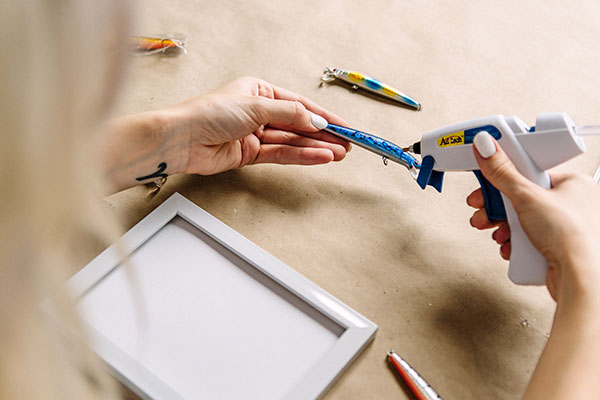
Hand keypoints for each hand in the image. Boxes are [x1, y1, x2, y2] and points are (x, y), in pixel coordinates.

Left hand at [169, 77, 350, 174]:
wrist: (182, 139)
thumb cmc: (209, 113)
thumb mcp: (256, 106)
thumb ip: (290, 114)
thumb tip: (317, 120)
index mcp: (259, 91)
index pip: (300, 104)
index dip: (324, 116)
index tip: (344, 126)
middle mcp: (259, 112)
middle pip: (299, 124)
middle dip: (323, 135)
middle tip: (348, 144)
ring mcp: (255, 134)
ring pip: (292, 141)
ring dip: (316, 148)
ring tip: (339, 154)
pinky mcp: (250, 154)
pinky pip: (282, 154)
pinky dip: (301, 156)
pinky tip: (319, 158)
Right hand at [468, 132, 599, 304]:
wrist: (579, 278)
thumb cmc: (572, 237)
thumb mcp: (527, 197)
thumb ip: (502, 172)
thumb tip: (487, 147)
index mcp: (572, 183)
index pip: (529, 171)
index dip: (503, 176)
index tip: (486, 178)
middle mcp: (570, 203)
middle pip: (520, 197)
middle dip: (496, 207)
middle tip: (481, 208)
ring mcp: (562, 226)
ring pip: (520, 219)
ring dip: (502, 226)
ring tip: (493, 230)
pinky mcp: (554, 246)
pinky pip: (525, 237)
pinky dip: (513, 241)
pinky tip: (509, 244)